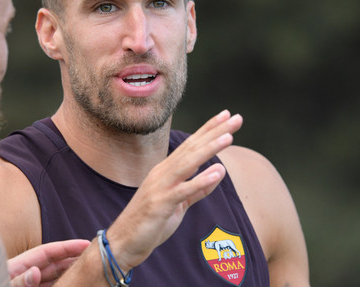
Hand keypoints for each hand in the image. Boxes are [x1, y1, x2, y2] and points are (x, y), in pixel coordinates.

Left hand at [8, 240, 89, 286]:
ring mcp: (30, 284)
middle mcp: (26, 273)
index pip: (47, 251)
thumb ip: (19, 280)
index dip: (67, 246)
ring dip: (70, 273)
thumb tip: (35, 271)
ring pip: (54, 277)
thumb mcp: (4, 284)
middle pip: (54, 263)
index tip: (86, 243)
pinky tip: (74, 283)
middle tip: (93, 256)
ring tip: (87, 270)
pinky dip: (63, 284)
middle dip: (73, 257)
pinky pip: (51, 286)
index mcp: (18, 265)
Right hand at [106, 110, 242, 270]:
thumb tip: (218, 173)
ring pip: (189, 163)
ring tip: (229, 136)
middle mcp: (163, 173)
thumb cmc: (150, 223)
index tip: (227, 115)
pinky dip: (201, 180)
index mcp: (166, 171)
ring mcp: (160, 187)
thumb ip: (198, 189)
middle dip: (215, 131)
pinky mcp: (160, 204)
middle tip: (236, 117)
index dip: (209, 129)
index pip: (191, 145)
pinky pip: (183, 191)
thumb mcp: (178, 204)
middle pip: (192, 148)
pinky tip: (217, 172)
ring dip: (209, 148)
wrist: (123, 242)